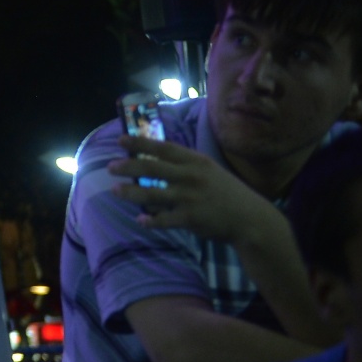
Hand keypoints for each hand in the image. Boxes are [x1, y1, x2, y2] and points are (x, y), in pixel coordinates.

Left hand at [110, 136, 281, 245]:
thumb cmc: (225, 192)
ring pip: (153, 194)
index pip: (163, 148)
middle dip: (128, 166)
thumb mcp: (208, 170)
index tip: (121, 139)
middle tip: (110, 167)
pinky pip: (165, 220)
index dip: (140, 143)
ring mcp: (190, 198)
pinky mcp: (191, 218)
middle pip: (153, 168)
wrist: (250, 218)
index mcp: (195, 162)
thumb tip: (152, 159)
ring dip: (131, 193)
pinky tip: (140, 220)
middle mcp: (191, 177)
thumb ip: (184, 165)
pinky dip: (151, 221)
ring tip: (115, 190)